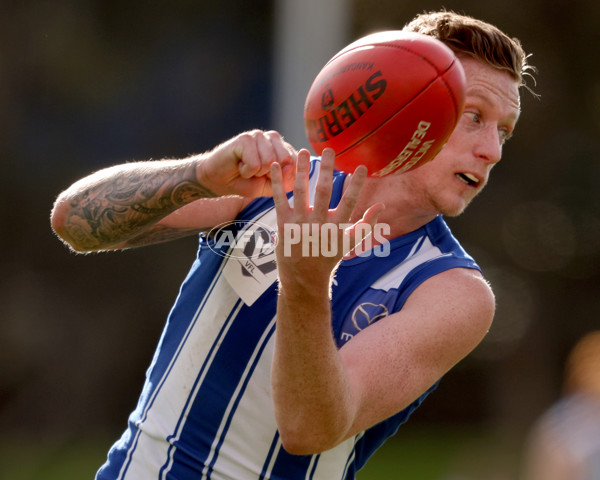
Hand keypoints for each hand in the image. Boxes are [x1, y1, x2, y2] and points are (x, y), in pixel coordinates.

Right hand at [197, 129, 296, 197]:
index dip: (282, 176)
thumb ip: (286, 179)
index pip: (296, 162)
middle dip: (269, 174)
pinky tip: (239, 165)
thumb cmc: (245, 182)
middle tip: (255, 172)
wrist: (217, 180)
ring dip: (256, 173)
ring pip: (270, 163)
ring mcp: (259, 135)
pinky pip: (255, 164)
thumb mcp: (270, 186)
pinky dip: (246, 172)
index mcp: (283, 147)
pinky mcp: (245, 138)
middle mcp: (273, 138)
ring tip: (246, 168)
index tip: (267, 177)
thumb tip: (291, 166)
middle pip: (285, 161)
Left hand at [270, 148, 384, 294]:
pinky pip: (279, 200)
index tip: (362, 167)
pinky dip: (277, 183)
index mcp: (336, 228)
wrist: (304, 279)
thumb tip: (381, 205)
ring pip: (300, 192)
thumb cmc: (329, 257)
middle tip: (329, 149)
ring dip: (300, 170)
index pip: (349, 202)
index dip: (357, 185)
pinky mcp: (283, 225)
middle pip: (323, 192)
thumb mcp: (350, 243)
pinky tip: (275, 166)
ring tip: (302, 151)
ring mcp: (299, 224)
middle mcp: (318, 225)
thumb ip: (367, 224)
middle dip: (326, 169)